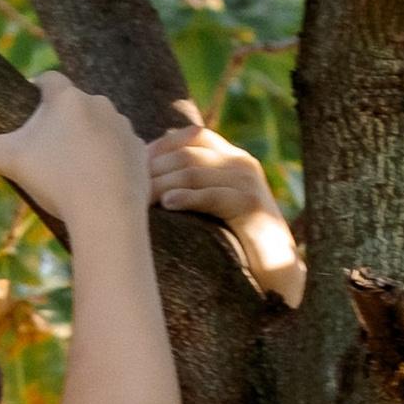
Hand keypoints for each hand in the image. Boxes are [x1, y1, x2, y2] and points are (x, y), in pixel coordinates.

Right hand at [0, 75, 148, 229]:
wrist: (107, 212)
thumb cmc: (57, 181)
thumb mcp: (11, 162)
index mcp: (67, 98)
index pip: (48, 81)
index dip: (36, 91)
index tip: (29, 105)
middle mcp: (99, 103)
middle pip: (75, 104)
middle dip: (62, 120)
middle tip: (46, 147)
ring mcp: (123, 126)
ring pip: (100, 125)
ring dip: (88, 138)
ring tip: (72, 166)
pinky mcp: (140, 150)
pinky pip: (120, 149)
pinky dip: (109, 159)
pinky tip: (97, 180)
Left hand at [148, 119, 304, 305]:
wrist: (277, 268)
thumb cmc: (237, 240)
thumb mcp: (214, 205)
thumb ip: (193, 186)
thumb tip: (145, 179)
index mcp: (232, 158)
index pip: (194, 135)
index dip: (162, 144)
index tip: (134, 161)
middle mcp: (242, 163)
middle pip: (188, 154)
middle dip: (154, 169)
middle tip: (126, 185)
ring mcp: (249, 182)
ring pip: (196, 173)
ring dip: (162, 184)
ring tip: (138, 198)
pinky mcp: (252, 205)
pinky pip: (213, 196)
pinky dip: (188, 198)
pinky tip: (167, 205)